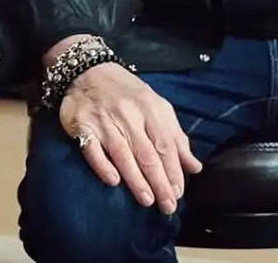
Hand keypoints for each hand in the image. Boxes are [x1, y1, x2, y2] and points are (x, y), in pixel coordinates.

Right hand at [59, 58, 201, 214]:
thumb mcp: (156, 106)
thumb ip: (175, 136)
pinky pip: (93, 150)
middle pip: (147, 153)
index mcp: (150, 107)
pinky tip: (113, 182)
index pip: (165, 144)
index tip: (179, 192)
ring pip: (123, 154)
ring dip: (136, 180)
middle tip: (167, 206)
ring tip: (147, 200)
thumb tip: (194, 166)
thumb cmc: (127, 93)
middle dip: (159, 182)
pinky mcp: (83, 127)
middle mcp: (129, 114)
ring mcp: (105, 121)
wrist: (89, 71)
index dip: (173, 170)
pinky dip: (103, 166)